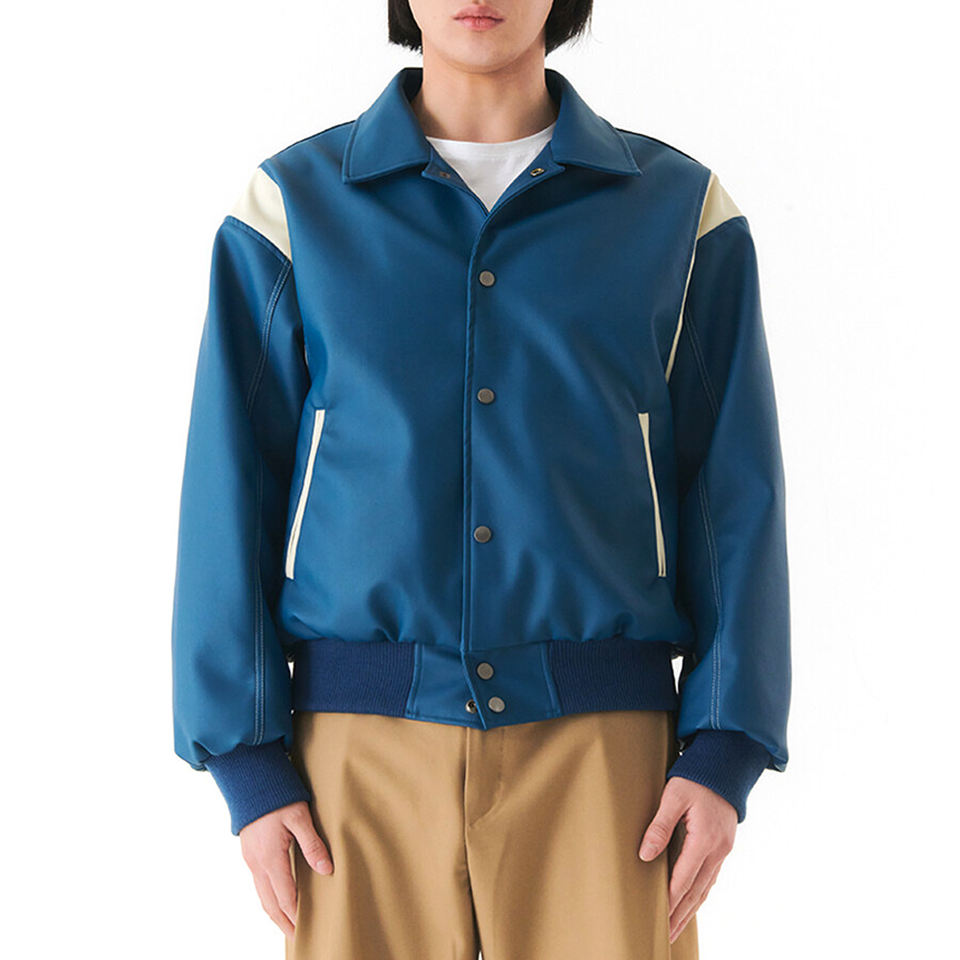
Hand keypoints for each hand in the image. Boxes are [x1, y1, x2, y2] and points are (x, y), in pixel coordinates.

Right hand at [239, 800, 333, 938]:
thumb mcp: (299, 816)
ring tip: (289, 924)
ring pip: (262, 895)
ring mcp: (250, 859)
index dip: (295, 915)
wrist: (250, 781)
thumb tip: (327, 870)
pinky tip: (277, 899)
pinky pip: (258, 884)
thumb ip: (312, 844)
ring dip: (275, 913)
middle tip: (298, 937)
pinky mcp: (249, 853)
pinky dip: (268, 898)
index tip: (306, 930)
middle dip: (283, 922)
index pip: (285, 896)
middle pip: (270, 903)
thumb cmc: (278, 796)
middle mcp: (257, 863)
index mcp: (270, 857)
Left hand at [638, 776, 736, 942]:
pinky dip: (701, 893)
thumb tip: (645, 855)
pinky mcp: (724, 845)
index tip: (658, 917)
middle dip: (680, 913)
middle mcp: (718, 849)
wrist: (725, 765)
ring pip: (706, 887)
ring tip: (677, 927)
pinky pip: (712, 876)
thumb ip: (659, 825)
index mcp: (705, 839)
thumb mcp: (673, 795)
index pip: (684, 878)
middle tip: (666, 934)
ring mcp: (724, 849)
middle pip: (697, 890)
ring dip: (691, 908)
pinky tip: (693, 902)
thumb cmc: (696, 776)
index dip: (670, 899)